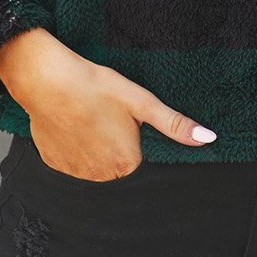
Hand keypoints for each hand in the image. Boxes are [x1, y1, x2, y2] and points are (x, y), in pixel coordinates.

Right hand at [0, 28, 217, 180]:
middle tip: (102, 113)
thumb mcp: (142, 102)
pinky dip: (70, 144)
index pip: (137, 153)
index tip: (119, 116)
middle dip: (112, 140)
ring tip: (85, 115)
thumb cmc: (95, 87)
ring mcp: (75, 172)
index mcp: (127, 163)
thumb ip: (175, 124)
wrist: (48, 80)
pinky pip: (69, 158)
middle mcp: (102, 175)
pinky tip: (69, 123)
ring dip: (91, 144)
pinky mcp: (54, 163)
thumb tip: (208, 138)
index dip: (130, 132)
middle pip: (115, 160)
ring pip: (92, 160)